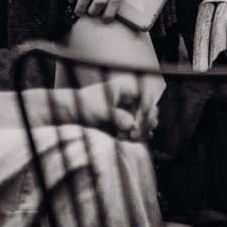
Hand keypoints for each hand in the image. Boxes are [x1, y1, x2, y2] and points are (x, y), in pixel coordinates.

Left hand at [35, 76, 159, 143]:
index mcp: (127, 87)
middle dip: (144, 124)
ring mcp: (132, 111)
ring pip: (148, 123)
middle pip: (151, 110)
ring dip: (140, 133)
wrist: (74, 113)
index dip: (146, 109)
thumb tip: (132, 125)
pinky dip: (136, 138)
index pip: (146, 95)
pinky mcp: (129, 124)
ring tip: (124, 137)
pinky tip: (123, 139)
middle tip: (132, 135)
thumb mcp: (99, 109)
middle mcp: (132, 99)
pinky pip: (141, 132)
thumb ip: (116, 116)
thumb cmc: (84, 104)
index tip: (137, 122)